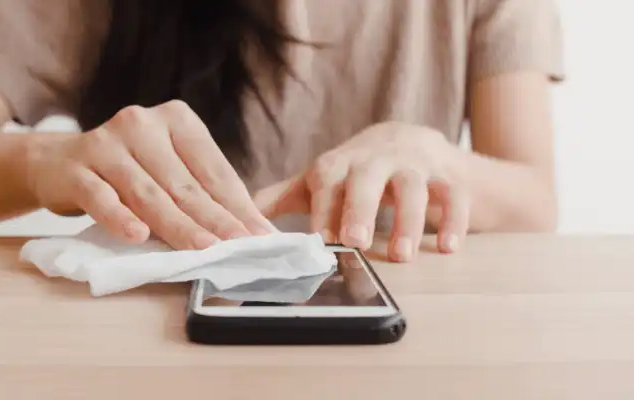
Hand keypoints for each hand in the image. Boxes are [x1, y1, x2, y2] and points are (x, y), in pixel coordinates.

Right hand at [24, 100, 273, 248]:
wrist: (58, 163)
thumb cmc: (130, 171)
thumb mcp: (170, 170)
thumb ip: (203, 192)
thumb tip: (251, 229)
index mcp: (177, 120)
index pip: (214, 171)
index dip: (239, 207)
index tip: (261, 237)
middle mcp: (142, 124)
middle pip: (185, 185)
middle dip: (216, 221)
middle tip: (240, 249)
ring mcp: (106, 143)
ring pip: (149, 193)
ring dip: (178, 226)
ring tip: (203, 250)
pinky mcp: (75, 167)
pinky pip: (100, 196)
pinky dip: (119, 217)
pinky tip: (137, 236)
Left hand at [253, 123, 469, 261]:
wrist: (416, 142)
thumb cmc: (360, 170)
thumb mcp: (323, 179)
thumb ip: (283, 197)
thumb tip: (239, 221)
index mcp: (342, 161)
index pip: (329, 180)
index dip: (323, 208)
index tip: (319, 241)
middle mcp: (378, 157)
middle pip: (369, 178)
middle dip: (361, 208)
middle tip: (355, 241)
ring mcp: (416, 164)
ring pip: (414, 187)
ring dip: (409, 221)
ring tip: (402, 256)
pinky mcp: (449, 175)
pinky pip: (455, 195)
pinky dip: (454, 221)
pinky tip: (449, 248)